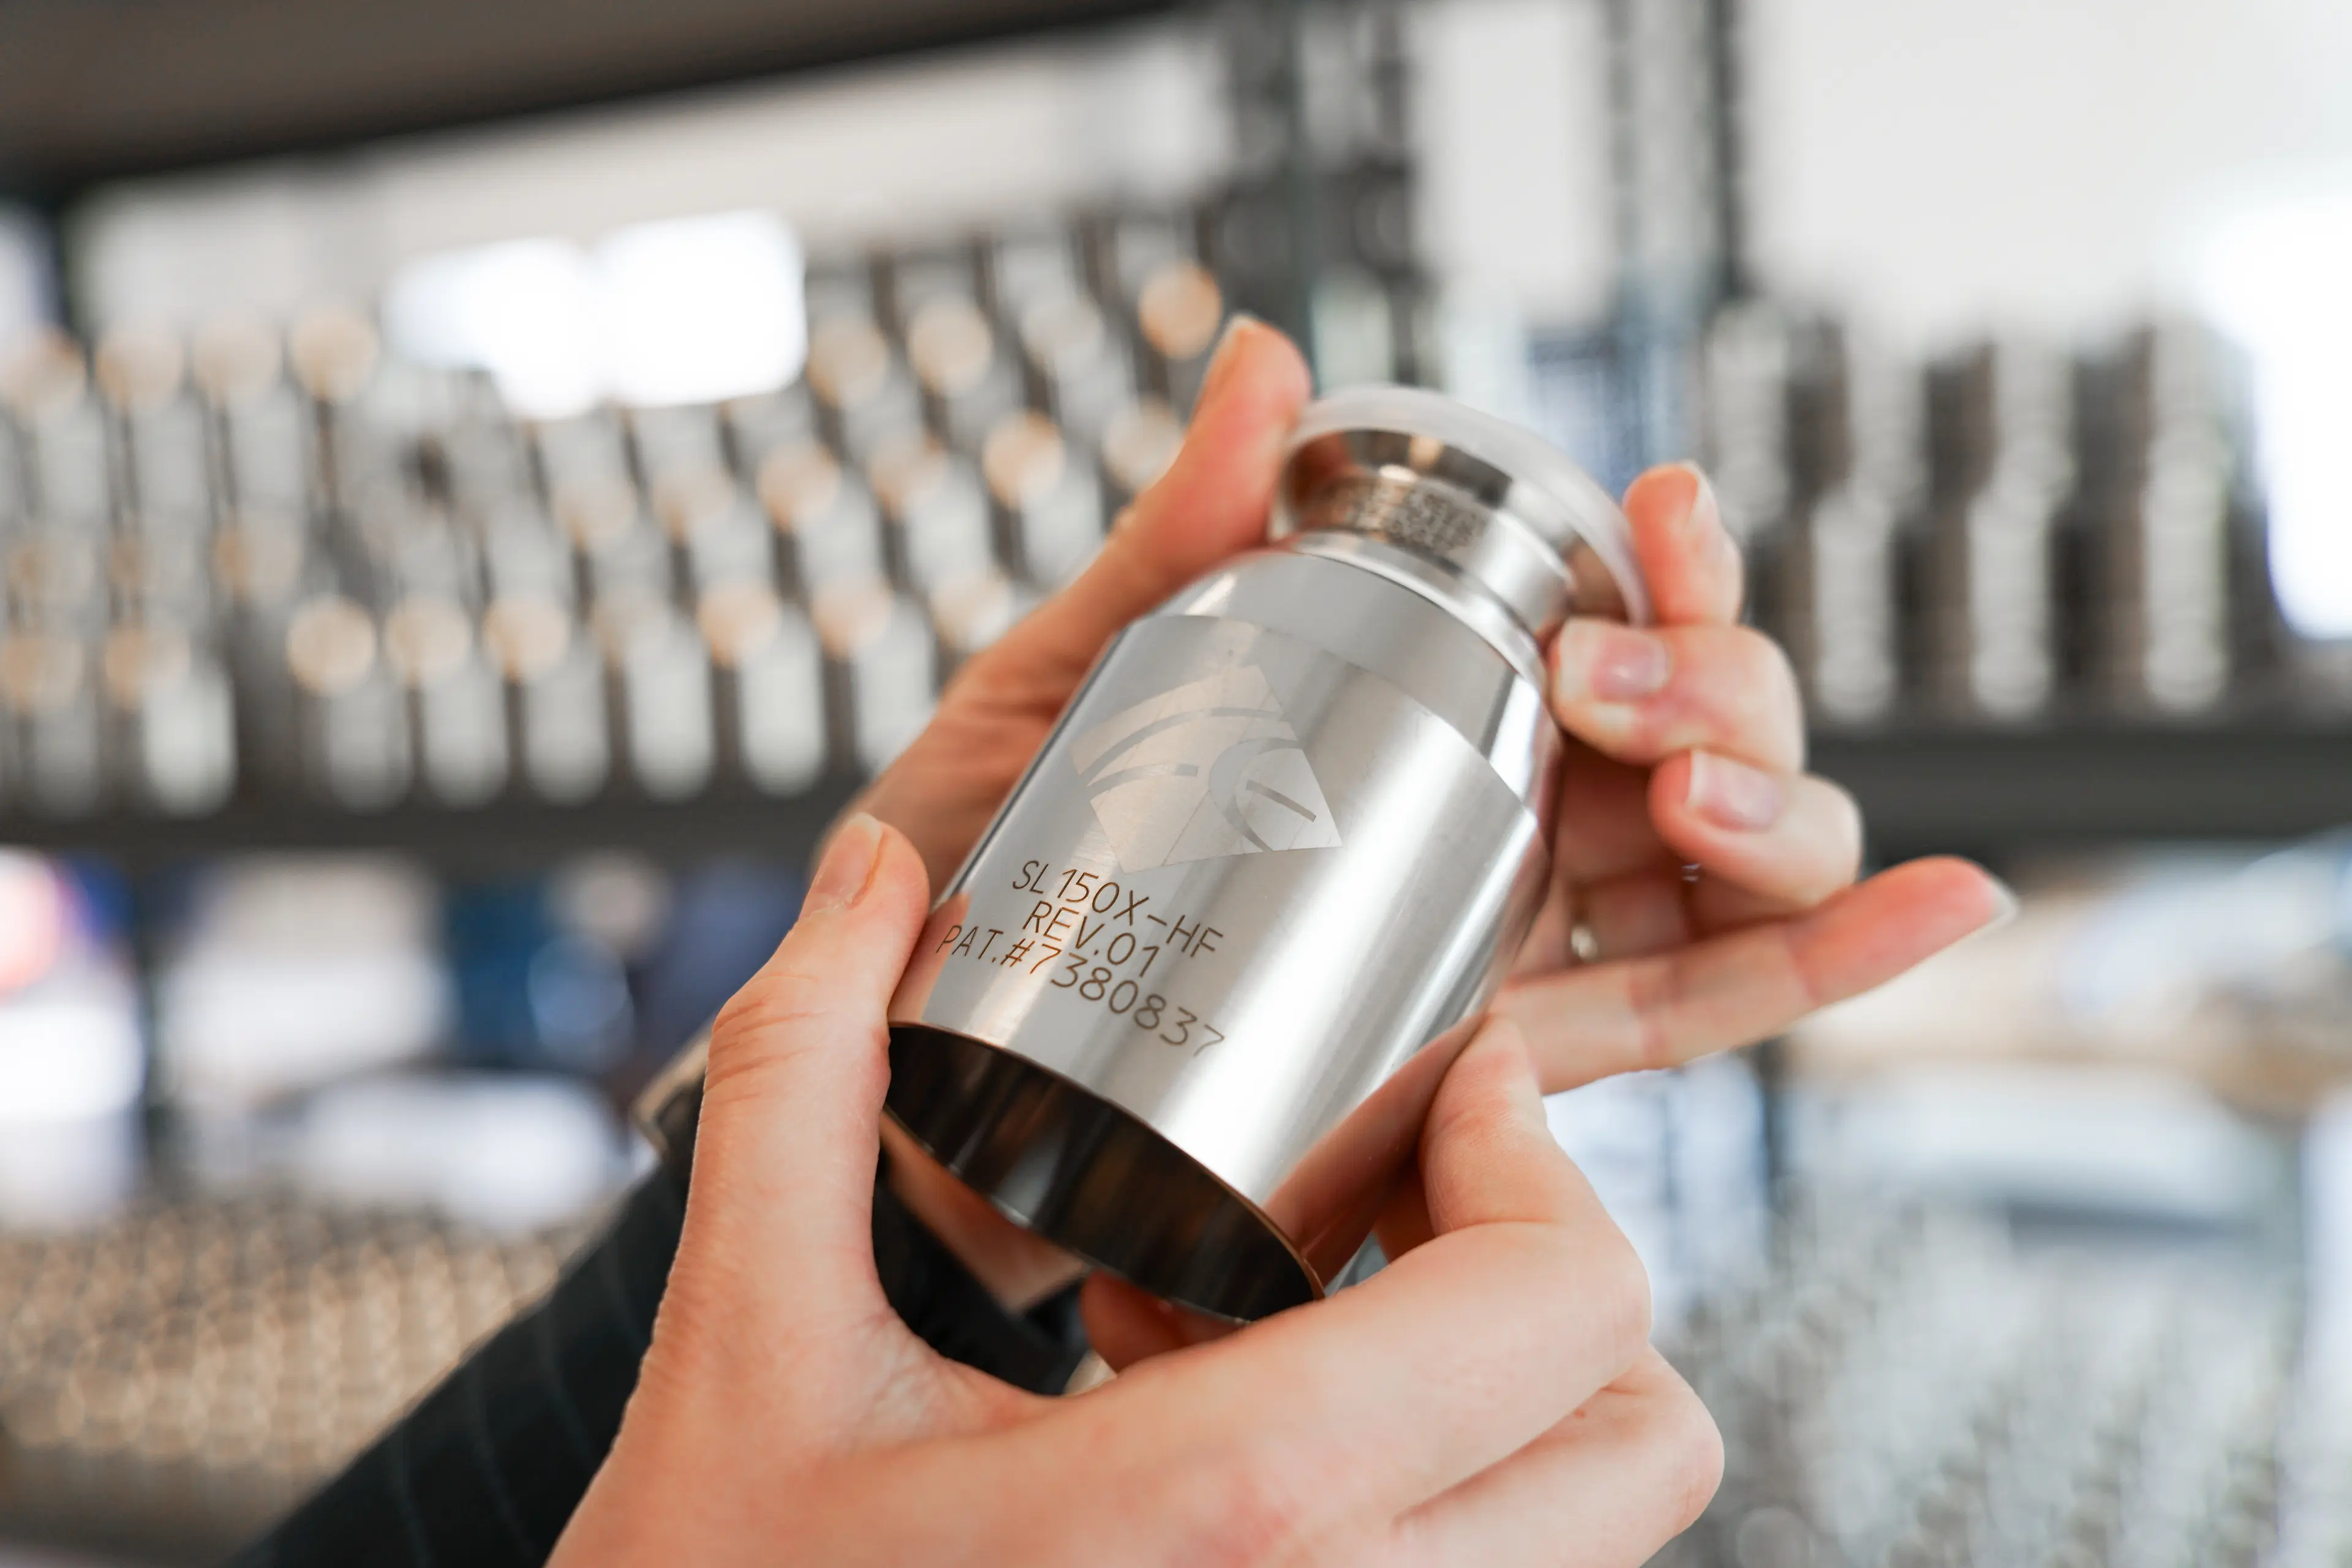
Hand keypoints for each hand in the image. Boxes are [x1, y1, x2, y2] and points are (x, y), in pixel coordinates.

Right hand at [555, 816, 1721, 1567]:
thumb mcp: (742, 1329)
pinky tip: (1196, 1390)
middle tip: (1390, 1182)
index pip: (1560, 1312)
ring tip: (1254, 1287)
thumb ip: (799, 1067)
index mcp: (1229, 1511)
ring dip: (1482, 1380)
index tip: (1448, 1076)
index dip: (1539, 1157)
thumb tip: (873, 869)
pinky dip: (1413, 1475)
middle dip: (1551, 1276)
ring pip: (1586, 1529)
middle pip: (1643, 1444)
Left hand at [855, 318, 2009, 1313]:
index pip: (1597, 626)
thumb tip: (1260, 362)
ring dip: (1779, 807)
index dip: (1668, 568)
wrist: (933, 1094)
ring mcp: (1513, 944)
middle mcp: (1490, 823)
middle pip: (1705, 733)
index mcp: (1406, 715)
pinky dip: (1829, 963)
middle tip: (1605, 684)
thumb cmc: (992, 879)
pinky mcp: (1508, 1072)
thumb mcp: (1059, 690)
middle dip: (1716, 685)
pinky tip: (1947, 907)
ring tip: (1692, 795)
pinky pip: (1692, 1012)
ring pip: (1734, 862)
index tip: (1654, 516)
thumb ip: (1168, 544)